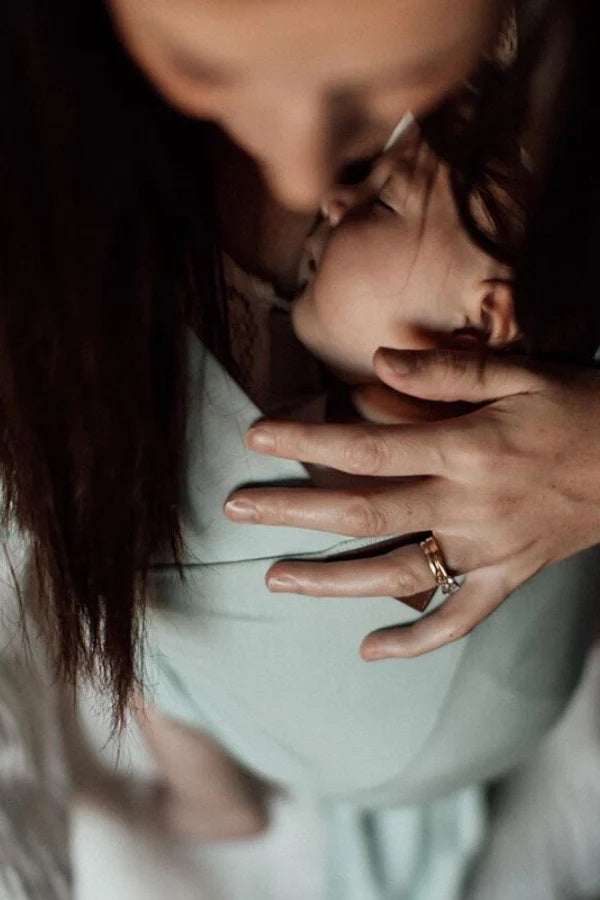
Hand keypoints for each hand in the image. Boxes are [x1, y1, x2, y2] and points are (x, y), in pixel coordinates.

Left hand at [224, 349, 599, 658]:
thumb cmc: (578, 408)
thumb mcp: (520, 373)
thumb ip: (447, 371)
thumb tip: (377, 364)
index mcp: (468, 449)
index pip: (368, 449)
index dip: (305, 442)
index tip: (255, 438)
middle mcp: (471, 505)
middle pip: (365, 515)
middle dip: (294, 512)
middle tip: (237, 509)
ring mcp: (490, 550)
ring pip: (398, 575)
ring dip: (332, 583)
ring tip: (275, 580)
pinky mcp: (510, 578)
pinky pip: (460, 621)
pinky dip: (416, 641)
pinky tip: (370, 650)